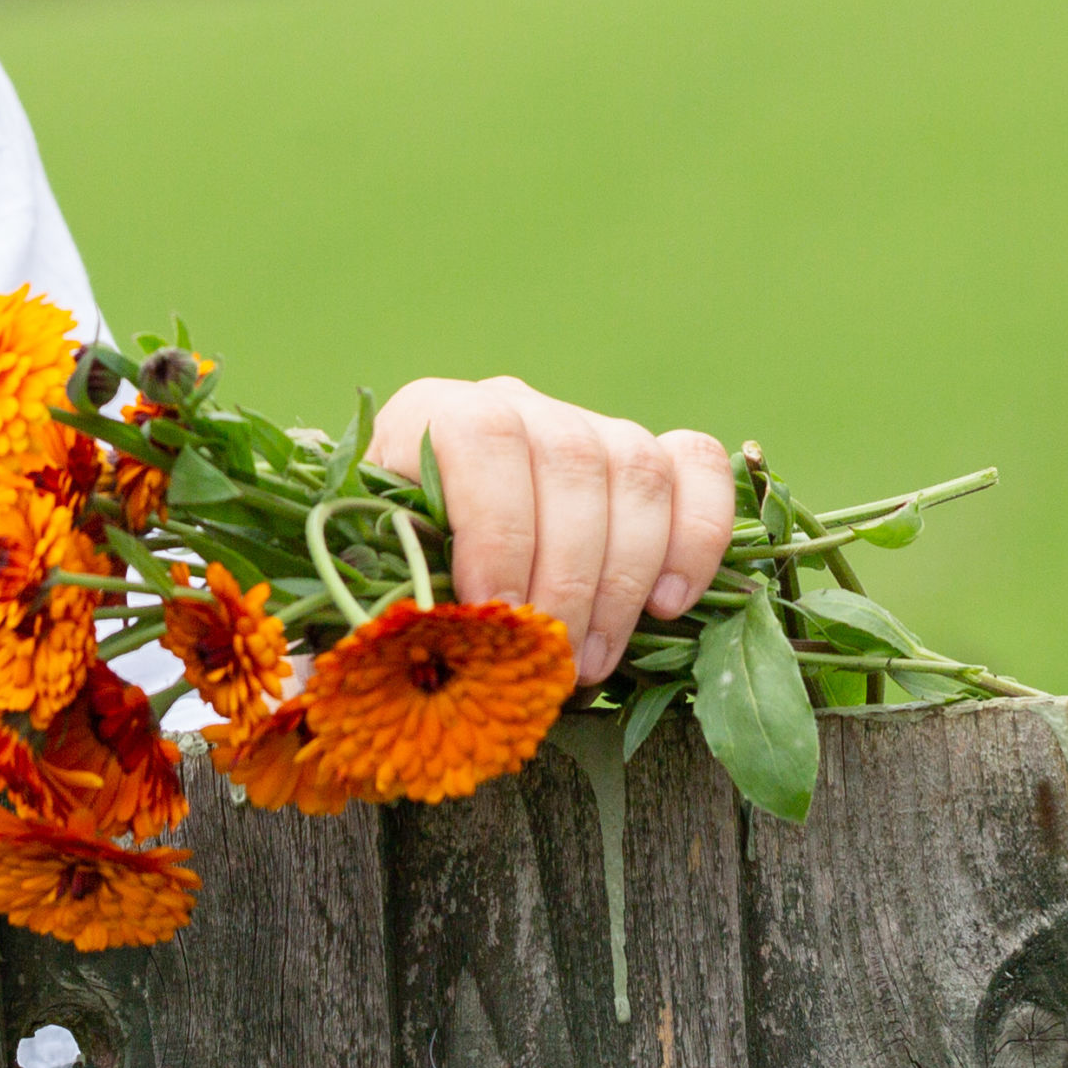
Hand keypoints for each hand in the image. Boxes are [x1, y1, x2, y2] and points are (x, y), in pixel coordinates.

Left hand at [365, 377, 734, 687]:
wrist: (420, 554)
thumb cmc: (389, 574)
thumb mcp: (370, 574)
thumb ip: (392, 593)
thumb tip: (440, 640)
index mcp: (433, 415)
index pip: (484, 438)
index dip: (497, 526)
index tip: (495, 609)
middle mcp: (518, 405)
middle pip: (571, 462)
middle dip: (568, 577)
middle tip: (553, 662)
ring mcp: (588, 425)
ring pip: (636, 471)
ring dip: (623, 580)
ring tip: (592, 661)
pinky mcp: (646, 458)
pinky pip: (696, 468)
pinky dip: (697, 536)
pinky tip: (669, 603)